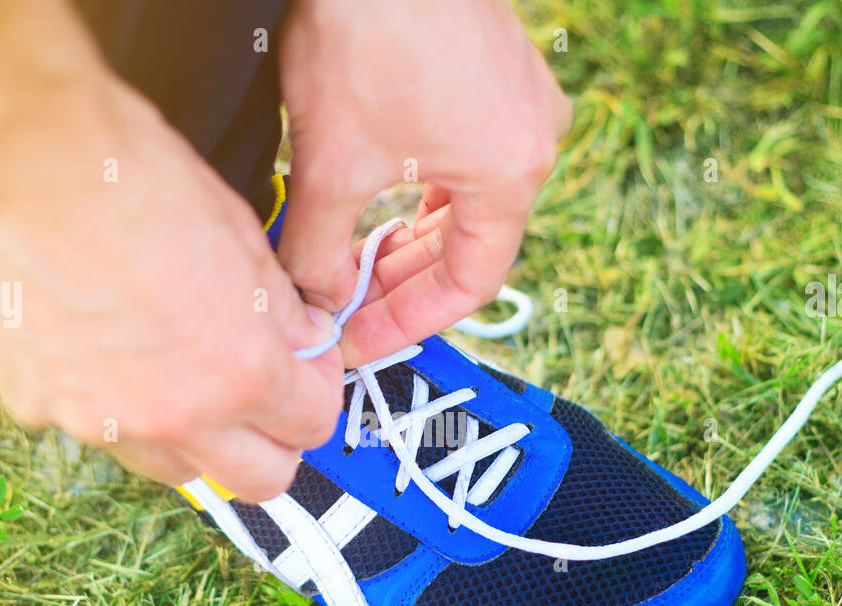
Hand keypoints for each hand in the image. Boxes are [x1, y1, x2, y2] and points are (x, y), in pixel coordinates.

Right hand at [0, 79, 341, 499]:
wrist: (15, 152)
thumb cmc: (134, 177)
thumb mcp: (243, 239)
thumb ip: (282, 314)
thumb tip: (303, 344)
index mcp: (242, 374)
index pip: (314, 425)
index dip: (318, 388)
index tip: (306, 362)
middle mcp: (175, 418)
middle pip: (259, 480)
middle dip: (273, 438)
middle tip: (263, 389)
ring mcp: (100, 423)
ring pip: (178, 467)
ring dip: (196, 433)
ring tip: (181, 366)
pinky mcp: (39, 408)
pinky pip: (98, 429)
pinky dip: (114, 402)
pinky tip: (103, 340)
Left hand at [277, 0, 569, 366]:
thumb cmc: (366, 29)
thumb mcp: (329, 161)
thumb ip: (316, 247)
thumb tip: (310, 297)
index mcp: (512, 173)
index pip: (469, 284)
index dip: (409, 322)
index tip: (361, 338)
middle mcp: (531, 140)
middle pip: (469, 244)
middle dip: (401, 281)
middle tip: (345, 304)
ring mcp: (519, 99)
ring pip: (464, 201)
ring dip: (408, 236)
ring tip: (352, 256)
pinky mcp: (496, 69)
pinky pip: (464, 156)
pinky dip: (420, 188)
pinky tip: (377, 196)